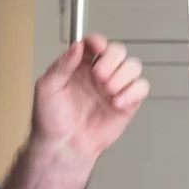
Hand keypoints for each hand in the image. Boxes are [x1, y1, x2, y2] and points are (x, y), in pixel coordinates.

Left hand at [32, 36, 148, 163]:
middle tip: (99, 76)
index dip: (98, 41)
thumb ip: (61, 66)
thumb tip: (77, 46)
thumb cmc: (50, 121)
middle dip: (112, 60)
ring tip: (107, 90)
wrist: (63, 147)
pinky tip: (117, 102)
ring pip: (133, 66)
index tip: (96, 47)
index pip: (94, 44)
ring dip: (123, 75)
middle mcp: (98, 74)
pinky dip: (133, 92)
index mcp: (79, 67)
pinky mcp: (127, 102)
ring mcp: (114, 87)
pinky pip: (141, 87)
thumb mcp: (47, 89)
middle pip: (118, 51)